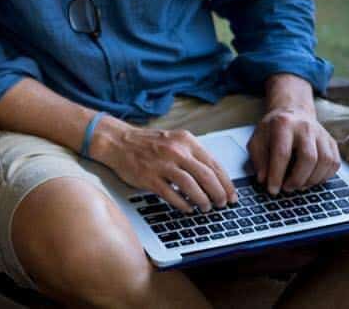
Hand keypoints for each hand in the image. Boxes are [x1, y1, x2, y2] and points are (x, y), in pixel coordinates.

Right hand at [95, 119, 236, 212]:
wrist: (117, 141)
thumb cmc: (147, 143)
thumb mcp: (174, 141)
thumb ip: (193, 156)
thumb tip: (215, 179)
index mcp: (185, 140)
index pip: (214, 164)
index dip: (226, 183)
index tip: (232, 195)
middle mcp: (176, 151)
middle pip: (206, 176)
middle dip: (218, 194)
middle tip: (222, 204)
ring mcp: (161, 164)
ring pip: (191, 187)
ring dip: (202, 201)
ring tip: (205, 208)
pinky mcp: (149, 177)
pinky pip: (172, 195)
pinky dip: (183, 205)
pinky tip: (187, 208)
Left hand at [248, 107, 339, 194]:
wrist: (293, 111)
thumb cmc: (273, 129)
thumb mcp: (258, 139)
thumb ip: (258, 158)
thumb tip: (264, 179)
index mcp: (283, 123)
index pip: (282, 153)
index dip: (277, 174)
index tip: (272, 189)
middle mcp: (305, 127)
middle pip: (308, 158)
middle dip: (297, 179)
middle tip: (287, 188)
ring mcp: (321, 134)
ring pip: (325, 162)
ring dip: (312, 180)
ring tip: (298, 186)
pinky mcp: (332, 142)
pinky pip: (334, 163)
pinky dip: (324, 177)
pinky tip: (311, 180)